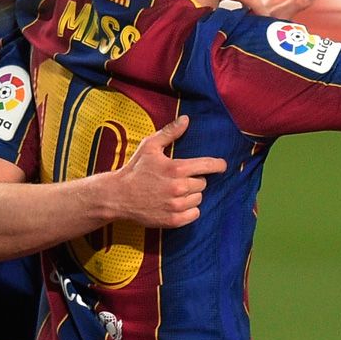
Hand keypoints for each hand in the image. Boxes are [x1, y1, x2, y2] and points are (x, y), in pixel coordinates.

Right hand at [111, 115, 226, 228]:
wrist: (118, 197)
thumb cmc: (135, 169)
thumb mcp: (150, 147)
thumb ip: (170, 132)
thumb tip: (186, 119)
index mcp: (176, 169)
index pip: (208, 165)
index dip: (218, 165)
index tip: (222, 165)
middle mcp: (179, 188)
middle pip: (203, 183)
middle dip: (195, 180)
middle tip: (180, 179)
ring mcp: (176, 206)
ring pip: (199, 198)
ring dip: (192, 195)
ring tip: (176, 191)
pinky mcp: (173, 220)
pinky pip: (194, 214)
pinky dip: (190, 210)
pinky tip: (178, 204)